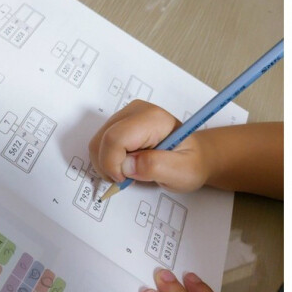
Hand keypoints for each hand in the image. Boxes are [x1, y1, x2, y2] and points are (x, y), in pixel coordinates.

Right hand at [88, 100, 209, 192]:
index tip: (124, 179)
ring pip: (97, 143)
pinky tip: (124, 165)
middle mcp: (135, 111)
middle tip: (127, 178)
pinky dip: (106, 160)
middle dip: (108, 165)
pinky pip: (100, 144)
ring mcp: (124, 116)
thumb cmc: (189, 163)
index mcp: (153, 119)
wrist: (193, 155)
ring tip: (128, 172)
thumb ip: (156, 166)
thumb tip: (126, 165)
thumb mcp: (182, 171)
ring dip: (106, 164)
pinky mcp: (117, 123)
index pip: (115, 138)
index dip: (113, 163)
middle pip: (102, 140)